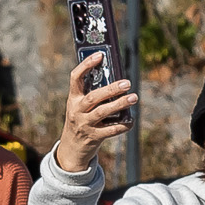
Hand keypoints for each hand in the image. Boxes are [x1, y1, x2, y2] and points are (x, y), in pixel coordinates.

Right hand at [54, 53, 135, 175]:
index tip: (100, 55)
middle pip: (94, 97)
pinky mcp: (93, 137)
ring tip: (133, 97)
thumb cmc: (81, 120)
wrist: (71, 148)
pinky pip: (110, 130)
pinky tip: (131, 120)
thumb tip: (116, 78)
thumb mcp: (80, 106)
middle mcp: (77, 110)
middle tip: (127, 83)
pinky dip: (123, 125)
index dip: (86, 65)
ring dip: (119, 104)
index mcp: (73, 98)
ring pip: (103, 112)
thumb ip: (92, 93)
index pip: (76, 78)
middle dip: (111, 89)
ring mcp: (84, 124)